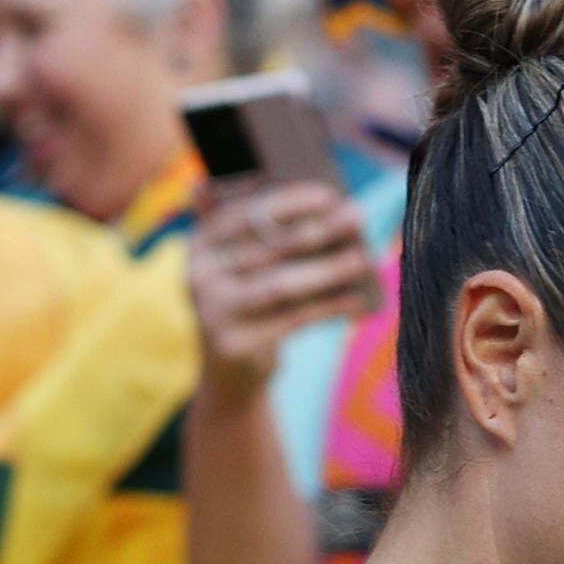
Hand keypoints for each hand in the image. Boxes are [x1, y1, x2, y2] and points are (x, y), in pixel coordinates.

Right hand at [187, 179, 376, 400]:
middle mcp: (200, 275)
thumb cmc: (252, 298)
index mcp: (201, 241)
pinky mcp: (237, 345)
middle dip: (319, 229)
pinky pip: (293, 319)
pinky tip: (358, 300)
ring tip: (363, 257)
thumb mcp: (249, 262)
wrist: (231, 369)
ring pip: (282, 284)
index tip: (329, 194)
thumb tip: (333, 206)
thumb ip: (270, 230)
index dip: (288, 201)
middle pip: (268, 247)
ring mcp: (214, 313)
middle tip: (358, 216)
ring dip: (329, 269)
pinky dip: (329, 307)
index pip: (245, 213)